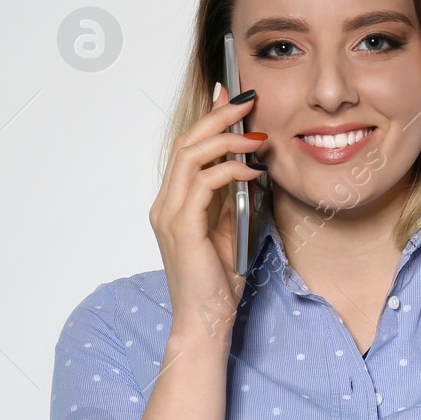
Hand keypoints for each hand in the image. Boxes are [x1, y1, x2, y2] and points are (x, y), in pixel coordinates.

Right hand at [148, 83, 266, 341]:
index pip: (188, 149)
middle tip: (247, 99)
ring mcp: (170, 215)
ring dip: (226, 138)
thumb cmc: (217, 286)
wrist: (205, 323)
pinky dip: (230, 170)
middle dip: (218, 115)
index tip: (232, 96)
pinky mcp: (182, 227)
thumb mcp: (229, 233)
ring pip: (190, 156)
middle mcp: (165, 204)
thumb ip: (231, 202)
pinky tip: (253, 170)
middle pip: (186, 143)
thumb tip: (248, 170)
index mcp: (173, 204)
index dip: (209, 119)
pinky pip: (204, 183)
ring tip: (255, 132)